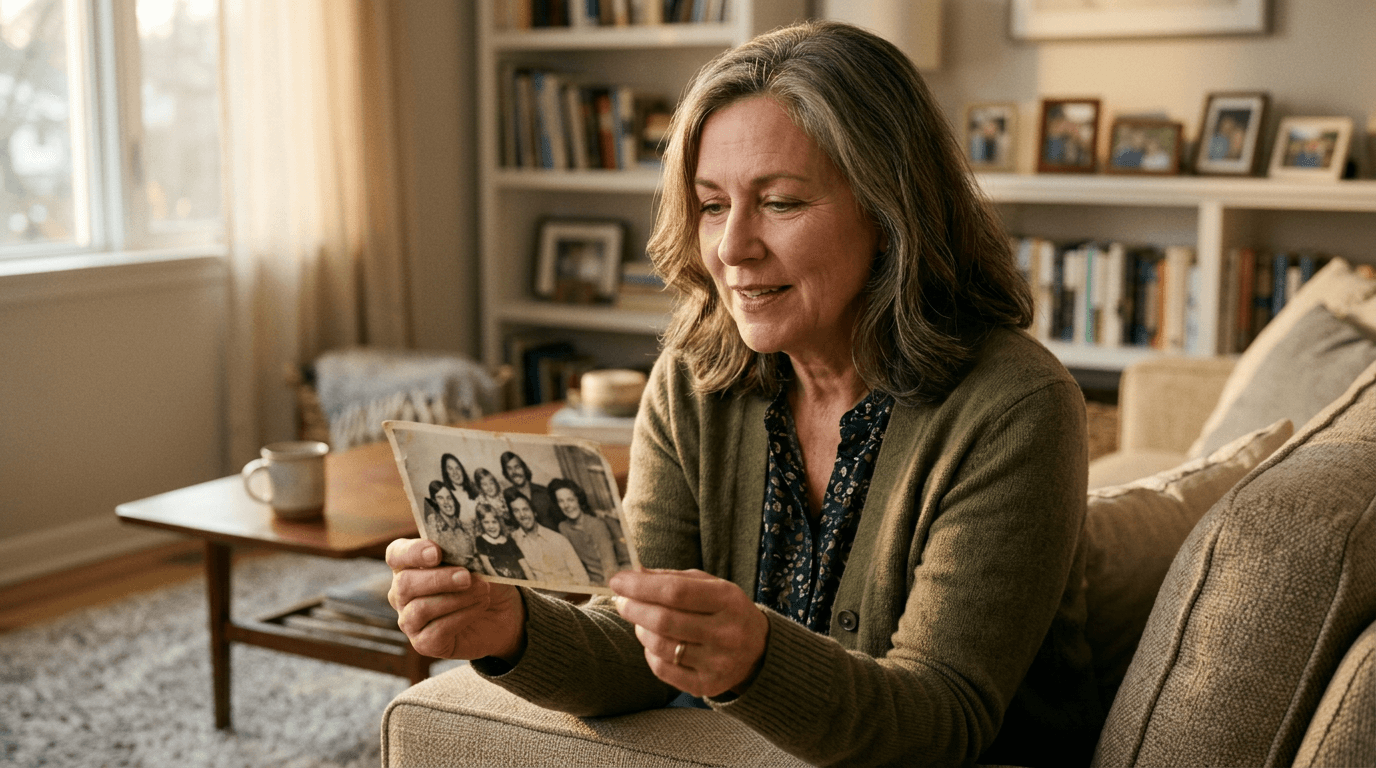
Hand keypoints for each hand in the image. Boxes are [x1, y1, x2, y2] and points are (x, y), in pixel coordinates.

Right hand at [386, 538, 525, 661]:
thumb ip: (462, 553)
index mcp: (409, 566)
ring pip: (420, 609)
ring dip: (455, 599)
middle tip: (467, 577)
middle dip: (438, 579)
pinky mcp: (424, 643)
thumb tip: (465, 549)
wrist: (502, 613)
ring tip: (483, 591)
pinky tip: (480, 606)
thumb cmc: (483, 581)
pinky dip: (462, 616)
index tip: (437, 553)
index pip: (396, 555)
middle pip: (405, 583)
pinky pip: (437, 631)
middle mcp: (402, 594)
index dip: (412, 552)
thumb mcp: (476, 562)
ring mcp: (410, 620)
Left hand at [610, 569, 768, 698]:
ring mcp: (717, 662)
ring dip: (641, 630)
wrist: (759, 650)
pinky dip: (650, 653)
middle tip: (621, 601)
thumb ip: (673, 578)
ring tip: (640, 621)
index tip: (618, 581)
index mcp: (728, 600)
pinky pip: (663, 670)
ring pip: (660, 646)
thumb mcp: (710, 585)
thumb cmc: (725, 610)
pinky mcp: (708, 685)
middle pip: (664, 621)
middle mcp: (726, 633)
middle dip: (633, 608)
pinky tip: (653, 643)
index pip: (675, 591)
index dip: (640, 586)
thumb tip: (634, 574)